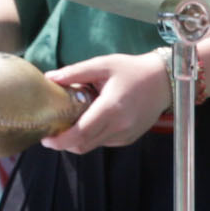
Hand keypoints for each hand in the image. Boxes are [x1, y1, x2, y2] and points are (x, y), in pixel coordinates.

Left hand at [38, 53, 158, 151]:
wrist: (164, 81)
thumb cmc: (131, 70)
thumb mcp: (102, 64)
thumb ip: (75, 72)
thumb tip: (49, 78)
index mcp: (111, 108)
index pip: (81, 133)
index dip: (61, 141)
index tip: (45, 139)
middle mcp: (120, 126)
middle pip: (84, 145)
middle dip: (64, 143)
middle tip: (50, 133)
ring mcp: (126, 134)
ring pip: (93, 145)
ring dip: (77, 140)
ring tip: (68, 123)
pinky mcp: (129, 138)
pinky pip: (104, 142)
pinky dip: (92, 136)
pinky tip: (88, 121)